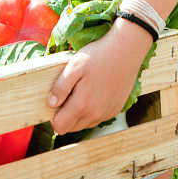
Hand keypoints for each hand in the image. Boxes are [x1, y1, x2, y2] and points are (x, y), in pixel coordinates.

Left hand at [46, 18, 152, 134]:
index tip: (57, 101)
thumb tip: (51, 104)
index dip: (54, 116)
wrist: (125, 50)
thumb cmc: (98, 56)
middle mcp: (96, 114)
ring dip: (80, 113)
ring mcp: (107, 113)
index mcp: (82, 105)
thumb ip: (60, 87)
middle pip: (72, 128)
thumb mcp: (74, 66)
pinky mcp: (116, 109)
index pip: (60, 127)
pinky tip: (95, 91)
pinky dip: (93, 109)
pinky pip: (99, 117)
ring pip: (86, 124)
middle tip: (70, 93)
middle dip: (66, 115)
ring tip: (83, 90)